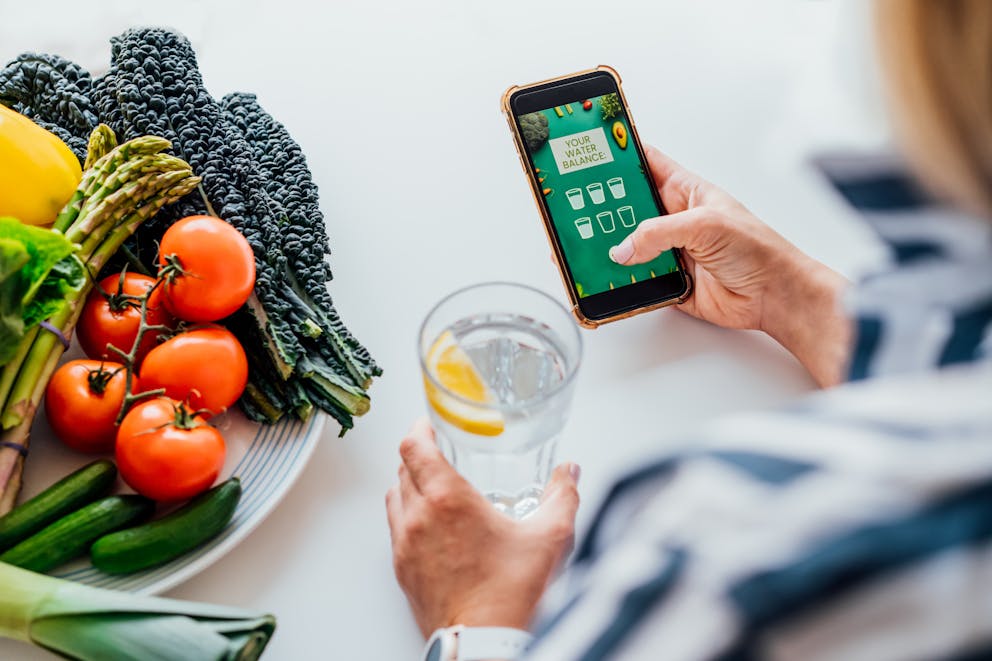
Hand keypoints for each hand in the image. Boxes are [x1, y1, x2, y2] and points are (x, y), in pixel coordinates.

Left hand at [386, 418, 579, 637]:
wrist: (486, 644)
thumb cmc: (512, 595)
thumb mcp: (550, 538)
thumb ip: (562, 496)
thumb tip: (570, 472)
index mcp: (447, 499)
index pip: (414, 446)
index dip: (419, 428)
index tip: (429, 423)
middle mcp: (418, 517)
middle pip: (401, 467)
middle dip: (418, 454)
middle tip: (437, 451)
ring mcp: (405, 545)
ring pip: (393, 497)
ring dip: (409, 484)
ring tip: (433, 486)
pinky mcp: (402, 571)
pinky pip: (394, 529)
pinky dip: (407, 516)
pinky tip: (432, 526)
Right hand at [608, 147, 850, 386]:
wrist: (773, 295)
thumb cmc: (756, 249)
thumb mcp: (705, 225)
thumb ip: (658, 233)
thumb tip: (623, 247)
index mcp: (686, 192)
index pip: (646, 165)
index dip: (621, 156)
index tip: (592, 152)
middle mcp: (674, 220)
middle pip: (627, 209)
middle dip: (601, 208)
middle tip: (574, 207)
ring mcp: (669, 251)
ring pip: (627, 246)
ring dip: (609, 248)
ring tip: (584, 245)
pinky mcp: (668, 281)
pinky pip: (635, 280)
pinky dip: (621, 281)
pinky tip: (607, 278)